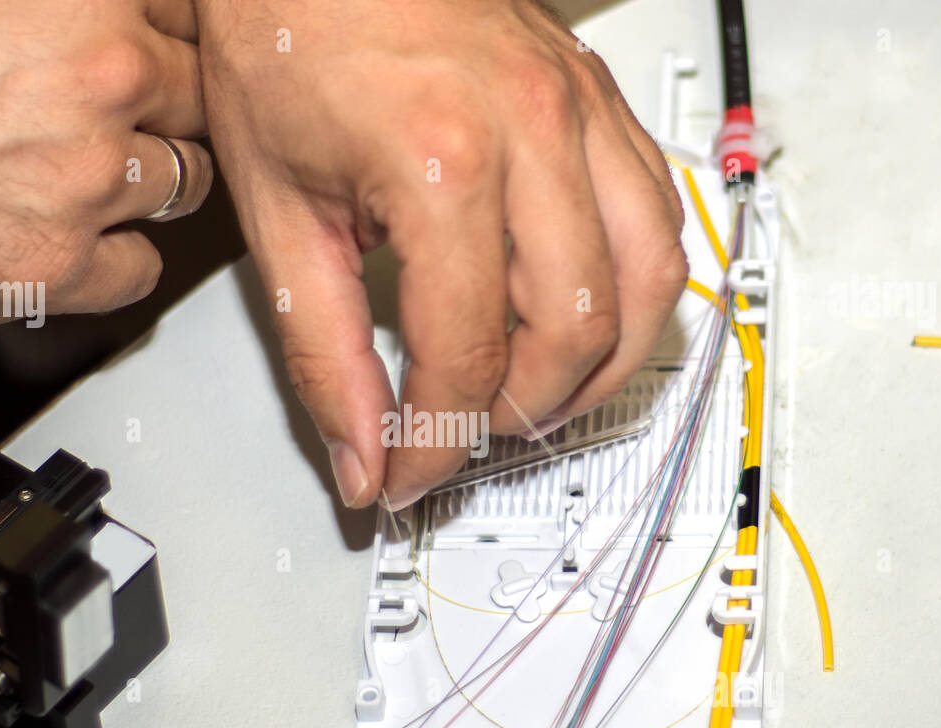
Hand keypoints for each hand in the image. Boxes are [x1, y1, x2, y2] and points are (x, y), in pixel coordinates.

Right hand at [0, 0, 212, 320]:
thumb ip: (54, 4)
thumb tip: (95, 18)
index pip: (192, 15)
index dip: (166, 36)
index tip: (150, 51)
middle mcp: (103, 81)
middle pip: (199, 99)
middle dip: (166, 105)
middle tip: (116, 114)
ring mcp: (87, 179)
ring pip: (185, 182)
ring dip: (147, 178)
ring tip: (86, 171)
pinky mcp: (59, 266)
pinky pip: (145, 269)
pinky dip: (119, 257)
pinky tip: (75, 235)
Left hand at [197, 0, 685, 508]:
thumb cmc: (288, 34)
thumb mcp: (278, 211)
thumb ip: (323, 350)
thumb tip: (362, 451)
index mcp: (443, 159)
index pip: (469, 355)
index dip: (436, 441)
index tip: (406, 470)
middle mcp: (534, 131)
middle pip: (577, 334)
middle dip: (518, 414)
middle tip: (460, 430)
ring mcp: (582, 110)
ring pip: (650, 283)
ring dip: (598, 366)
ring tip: (530, 393)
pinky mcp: (601, 101)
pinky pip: (662, 216)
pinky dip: (631, 290)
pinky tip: (577, 310)